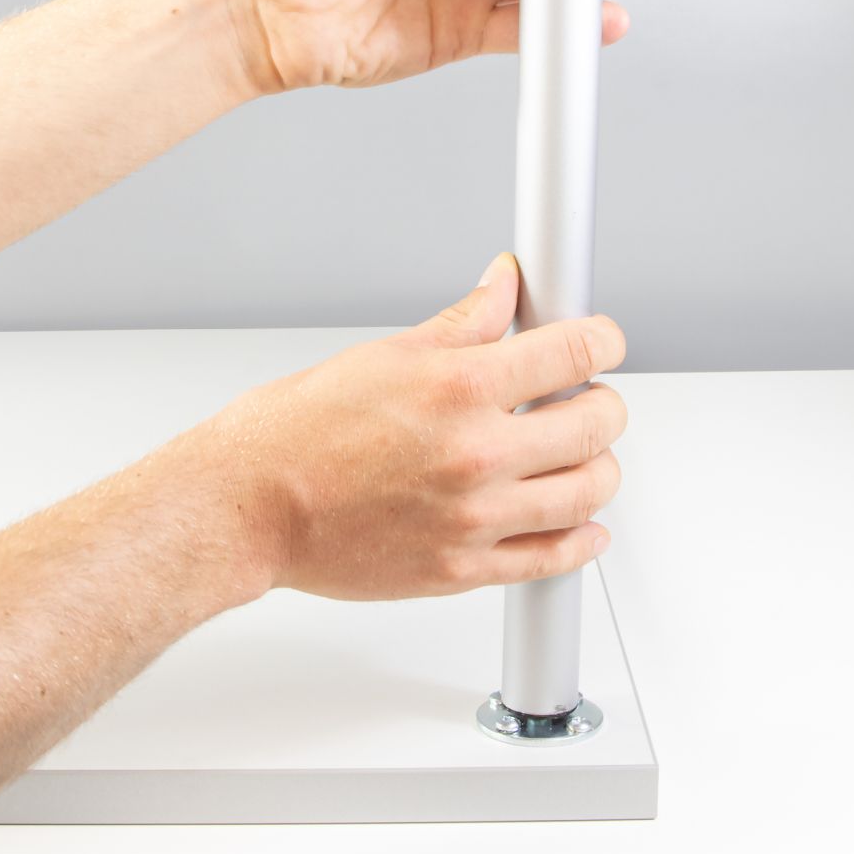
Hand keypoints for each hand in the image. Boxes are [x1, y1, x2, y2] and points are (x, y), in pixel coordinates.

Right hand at [203, 251, 626, 601]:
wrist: (249, 507)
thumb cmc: (297, 432)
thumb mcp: (386, 355)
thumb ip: (464, 321)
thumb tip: (505, 286)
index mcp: (458, 387)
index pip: (574, 351)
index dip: (603, 338)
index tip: (602, 341)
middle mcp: (475, 453)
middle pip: (597, 423)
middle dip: (604, 402)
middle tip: (587, 397)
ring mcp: (473, 517)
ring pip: (589, 492)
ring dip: (600, 467)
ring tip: (580, 455)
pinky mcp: (462, 568)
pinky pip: (553, 559)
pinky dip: (583, 540)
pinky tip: (583, 525)